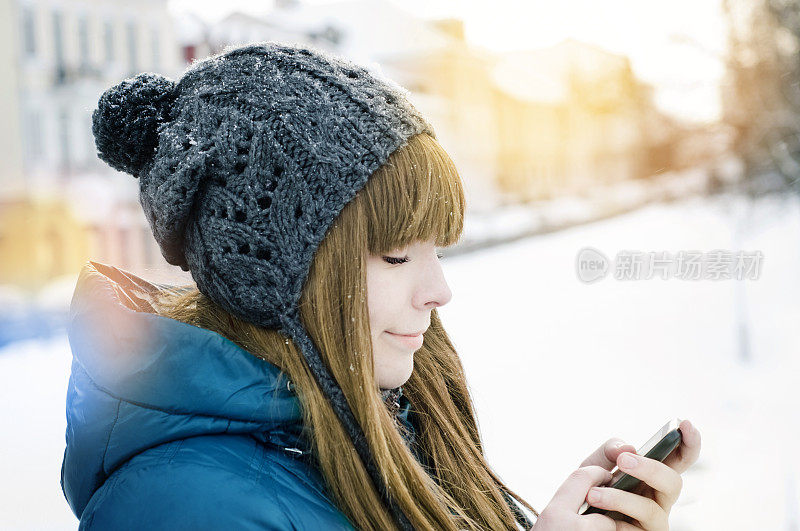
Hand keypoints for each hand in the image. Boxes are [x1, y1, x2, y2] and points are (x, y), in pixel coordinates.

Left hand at [579, 419, 702, 528]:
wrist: (573, 520)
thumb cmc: (591, 489)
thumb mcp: (594, 465)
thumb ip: (608, 451)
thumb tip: (628, 449)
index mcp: (654, 476)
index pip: (680, 459)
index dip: (689, 442)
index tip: (684, 423)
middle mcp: (659, 498)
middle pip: (673, 483)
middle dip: (651, 469)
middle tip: (624, 461)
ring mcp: (653, 522)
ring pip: (650, 509)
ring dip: (620, 498)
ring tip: (593, 494)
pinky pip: (632, 530)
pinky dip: (611, 519)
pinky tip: (595, 515)